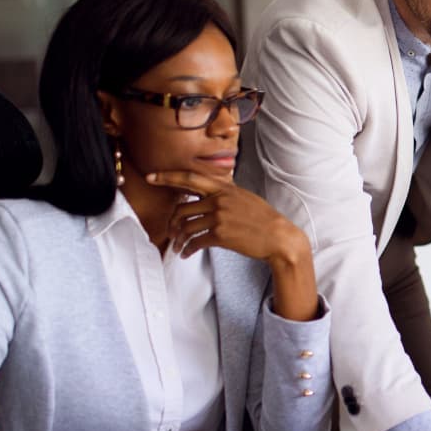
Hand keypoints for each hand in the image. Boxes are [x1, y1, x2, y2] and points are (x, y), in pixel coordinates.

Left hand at [148, 170, 317, 319]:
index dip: (167, 176)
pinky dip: (187, 249)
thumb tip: (207, 196)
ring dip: (178, 238)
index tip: (151, 177)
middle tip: (171, 231)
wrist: (279, 237)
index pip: (189, 177)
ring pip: (185, 225)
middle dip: (172, 221)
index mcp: (224, 187)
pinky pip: (195, 241)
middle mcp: (219, 200)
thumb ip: (225, 194)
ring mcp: (219, 217)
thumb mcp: (244, 197)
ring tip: (178, 245)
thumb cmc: (263, 219)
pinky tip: (186, 253)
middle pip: (182, 207)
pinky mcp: (220, 235)